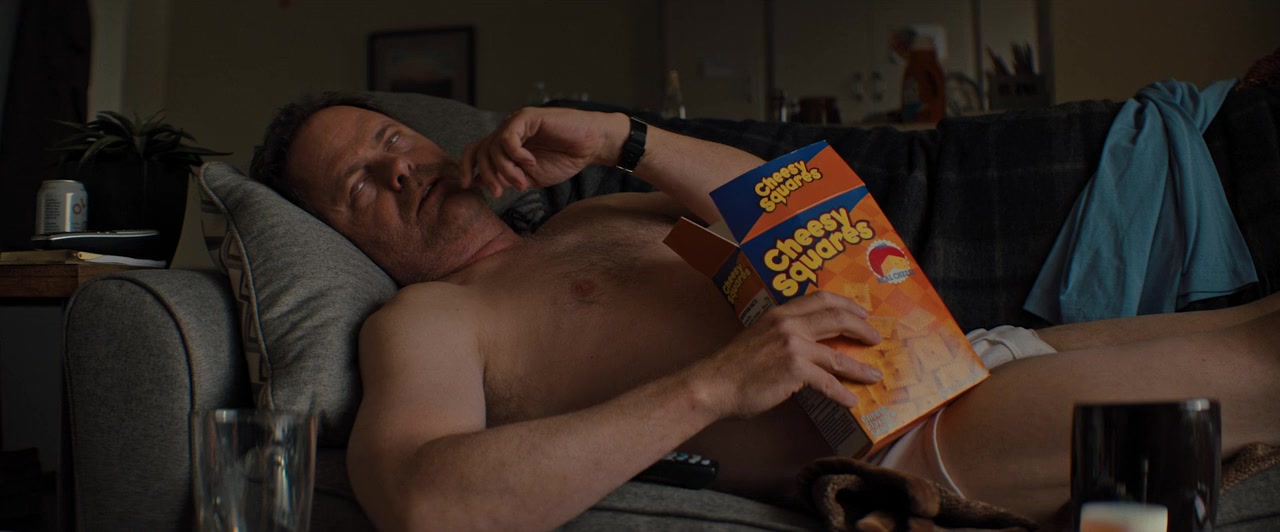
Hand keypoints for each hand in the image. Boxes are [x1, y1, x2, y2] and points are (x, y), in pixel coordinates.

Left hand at [460, 108, 625, 197]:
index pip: (476, 152)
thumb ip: (507, 178)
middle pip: (481, 152)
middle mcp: (508, 133)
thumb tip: (480, 182)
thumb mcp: (530, 177)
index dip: (466, 168)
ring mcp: (516, 124)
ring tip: (522, 181)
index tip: (467, 186)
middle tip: (500, 192)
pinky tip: (531, 162)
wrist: (590, 146)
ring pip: (493, 147)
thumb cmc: (564, 160)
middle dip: (488, 176)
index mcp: (507, 147)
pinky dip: (516, 155)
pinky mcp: (526, 117)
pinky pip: (508, 138)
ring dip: (505, 169)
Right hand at [690, 290, 882, 419]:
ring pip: (838, 354)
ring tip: (874, 375)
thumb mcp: (758, 336)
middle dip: (861, 328)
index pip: (820, 298)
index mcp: (780, 313)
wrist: (713, 385)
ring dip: (860, 367)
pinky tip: (851, 400)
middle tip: (875, 338)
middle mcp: (788, 324)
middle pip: (836, 318)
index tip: (860, 312)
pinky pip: (827, 382)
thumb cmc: (733, 367)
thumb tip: (807, 344)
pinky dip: (842, 393)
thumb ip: (782, 333)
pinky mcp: (794, 369)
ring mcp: (793, 346)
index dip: (845, 304)